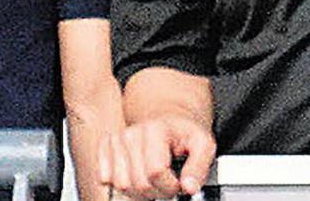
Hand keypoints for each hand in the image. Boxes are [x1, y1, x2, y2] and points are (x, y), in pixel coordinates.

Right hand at [98, 115, 215, 198]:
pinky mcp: (106, 147)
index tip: (179, 181)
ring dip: (140, 190)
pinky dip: (122, 184)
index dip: (170, 185)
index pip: (155, 172)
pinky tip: (136, 175)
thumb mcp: (204, 145)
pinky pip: (106, 179)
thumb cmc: (185, 133)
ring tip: (154, 178)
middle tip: (168, 181)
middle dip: (157, 191)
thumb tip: (189, 187)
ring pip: (122, 185)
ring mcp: (117, 140)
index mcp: (156, 130)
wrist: (168, 118)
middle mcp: (132, 133)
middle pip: (138, 182)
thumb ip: (199, 167)